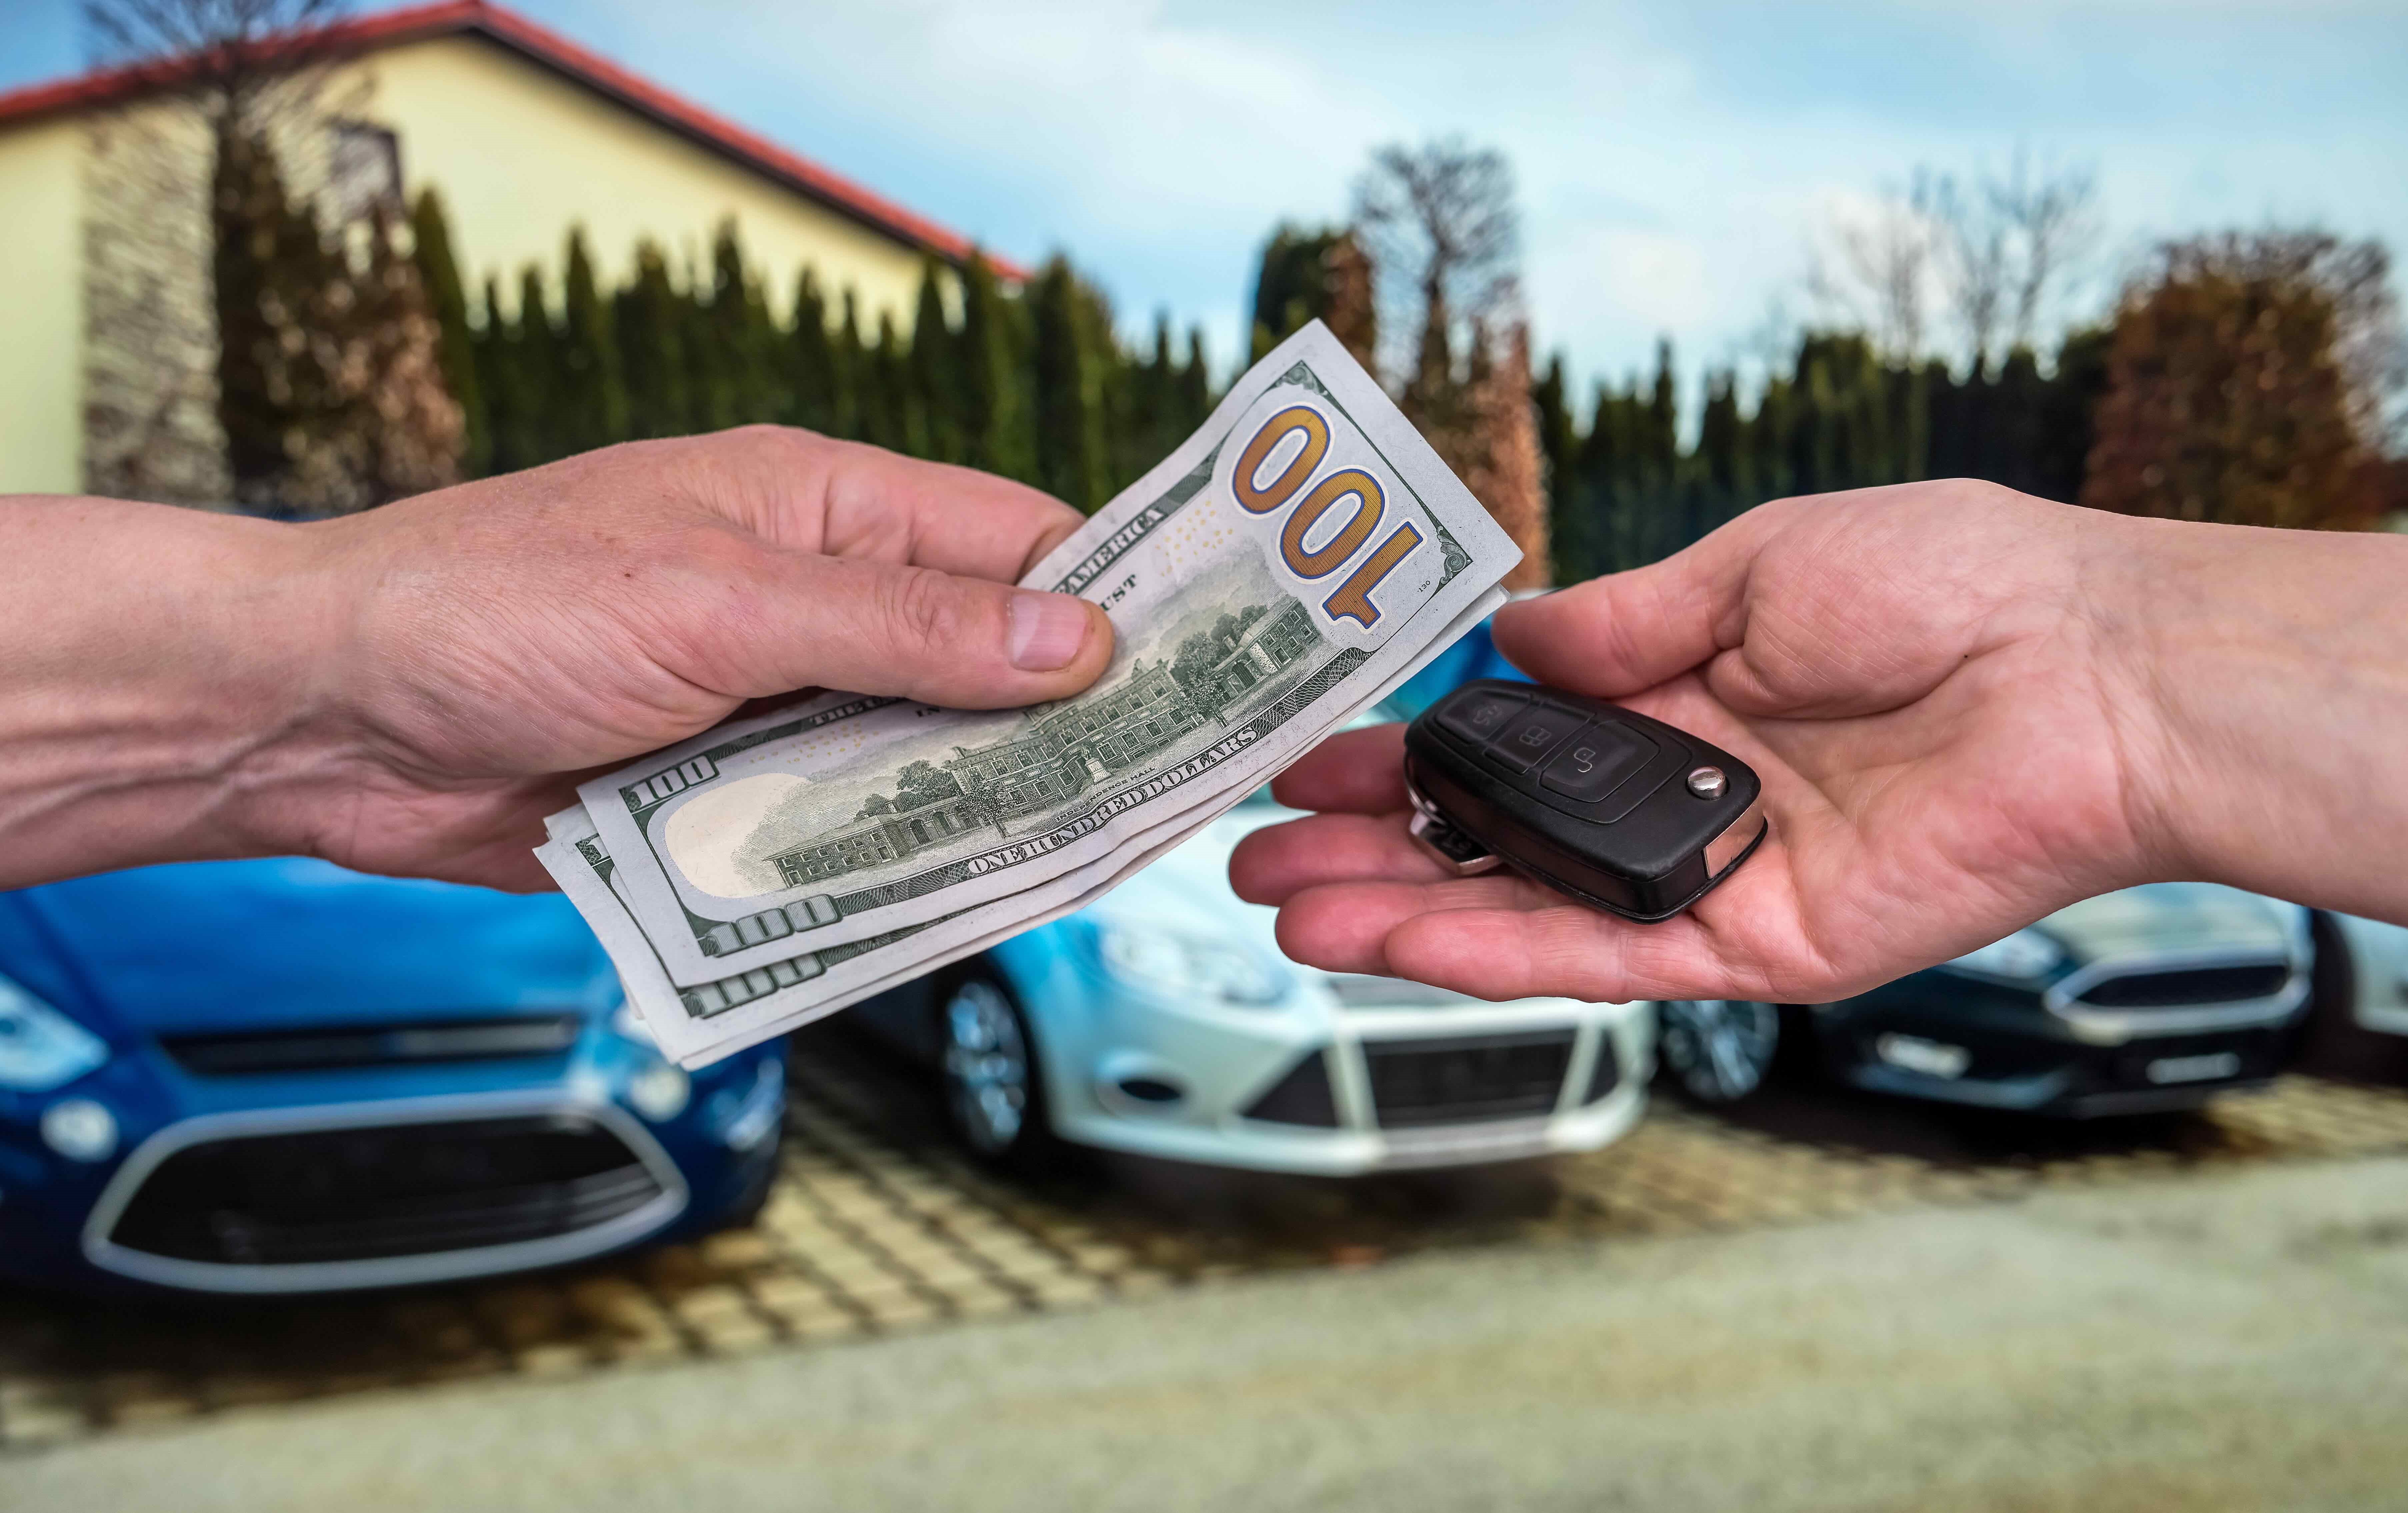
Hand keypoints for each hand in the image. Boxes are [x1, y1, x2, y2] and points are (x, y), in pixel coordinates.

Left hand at [0, 428, 1112, 891]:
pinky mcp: (725, 799)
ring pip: (921, 761)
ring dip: (976, 809)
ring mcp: (772, 707)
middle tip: (1157, 800)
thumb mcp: (717, 602)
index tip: (1206, 674)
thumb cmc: (496, 607)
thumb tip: (1075, 643)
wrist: (327, 717)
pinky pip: (838, 836)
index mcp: (820, 510)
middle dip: (1063, 730)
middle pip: (984, 666)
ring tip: (1070, 864)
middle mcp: (811, 604)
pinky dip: (884, 870)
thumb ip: (899, 628)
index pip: (1015, 544)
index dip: (1116, 604)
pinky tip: (943, 904)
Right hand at [1231, 481, 2181, 1004]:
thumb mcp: (1754, 565)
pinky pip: (1609, 959)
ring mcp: (1710, 881)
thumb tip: (1513, 637)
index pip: (1505, 745)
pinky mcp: (1756, 947)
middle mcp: (1678, 799)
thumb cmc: (1950, 584)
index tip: (1307, 753)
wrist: (2090, 667)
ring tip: (1288, 917)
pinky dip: (1502, 956)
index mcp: (1677, 699)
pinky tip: (1403, 946)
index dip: (1403, 753)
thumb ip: (1624, 623)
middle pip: (1493, 843)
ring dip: (1405, 919)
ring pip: (1527, 916)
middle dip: (1370, 851)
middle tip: (1254, 855)